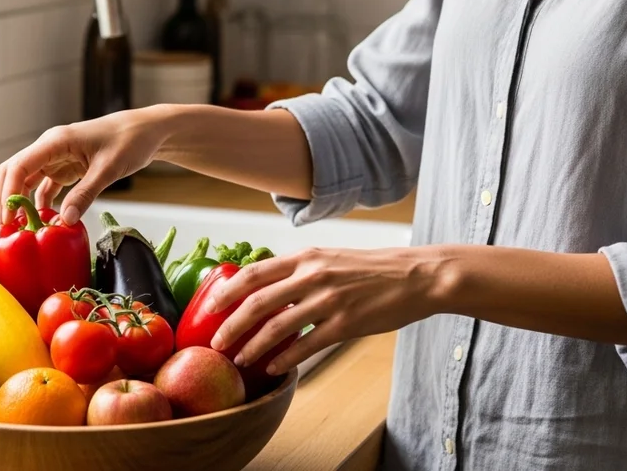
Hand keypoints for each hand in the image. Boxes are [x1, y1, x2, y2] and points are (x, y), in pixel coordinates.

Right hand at [0, 108, 167, 225]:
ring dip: (21, 203)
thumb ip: (85, 194)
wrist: (147, 131)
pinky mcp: (66, 168)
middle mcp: (50, 148)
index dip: (7, 193)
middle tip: (7, 227)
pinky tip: (44, 221)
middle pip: (14, 173)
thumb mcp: (108, 169)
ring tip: (21, 229)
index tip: (7, 218)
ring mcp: (57, 158)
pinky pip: (45, 187)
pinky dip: (40, 204)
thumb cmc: (130, 140)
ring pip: (26, 181)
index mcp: (55, 141)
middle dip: (6, 199)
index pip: (18, 167)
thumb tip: (63, 221)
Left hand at [205, 247, 445, 375]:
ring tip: (241, 360)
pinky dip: (286, 359)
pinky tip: (274, 368)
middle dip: (231, 325)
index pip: (254, 273)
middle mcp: (312, 275)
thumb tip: (269, 289)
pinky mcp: (345, 324)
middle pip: (257, 302)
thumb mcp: (330, 258)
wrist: (416, 275)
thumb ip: (300, 271)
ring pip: (277, 327)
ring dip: (253, 347)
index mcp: (305, 257)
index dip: (227, 291)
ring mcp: (328, 301)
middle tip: (216, 342)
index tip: (210, 306)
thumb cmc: (372, 268)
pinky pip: (306, 346)